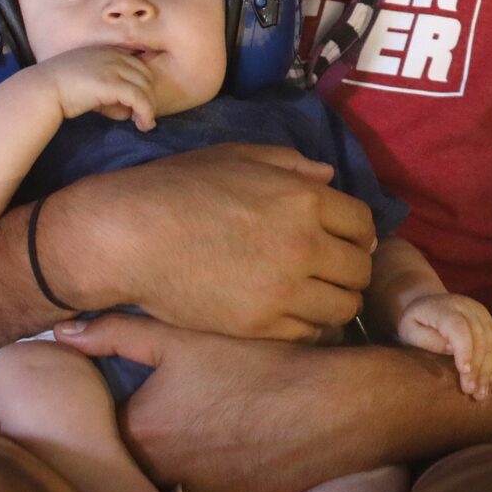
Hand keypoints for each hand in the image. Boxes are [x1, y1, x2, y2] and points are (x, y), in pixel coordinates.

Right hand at [36, 45, 164, 131]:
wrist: (42, 89)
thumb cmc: (61, 89)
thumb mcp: (90, 84)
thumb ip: (110, 94)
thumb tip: (128, 112)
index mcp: (108, 51)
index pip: (139, 65)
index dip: (143, 85)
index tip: (140, 103)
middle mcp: (114, 55)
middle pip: (146, 75)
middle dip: (149, 97)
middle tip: (145, 117)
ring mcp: (113, 67)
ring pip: (145, 87)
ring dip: (149, 108)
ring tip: (145, 125)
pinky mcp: (111, 83)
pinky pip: (139, 98)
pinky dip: (146, 112)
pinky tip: (144, 125)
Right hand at [39, 145, 377, 336]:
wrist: (129, 238)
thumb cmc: (175, 189)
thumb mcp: (235, 158)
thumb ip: (289, 164)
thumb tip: (328, 176)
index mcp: (302, 198)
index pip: (362, 223)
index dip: (357, 233)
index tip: (344, 241)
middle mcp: (304, 243)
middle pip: (360, 268)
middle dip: (350, 269)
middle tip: (331, 272)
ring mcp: (284, 289)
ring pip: (345, 307)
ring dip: (336, 301)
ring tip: (316, 298)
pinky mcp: (261, 325)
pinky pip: (312, 333)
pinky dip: (312, 327)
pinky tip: (294, 317)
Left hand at [58, 312, 379, 491]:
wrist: (330, 408)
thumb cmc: (255, 366)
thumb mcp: (182, 340)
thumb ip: (115, 334)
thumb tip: (59, 336)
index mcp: (136, 433)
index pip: (102, 430)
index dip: (120, 412)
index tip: (141, 396)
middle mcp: (155, 479)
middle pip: (132, 464)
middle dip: (144, 443)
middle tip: (178, 415)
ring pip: (165, 486)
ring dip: (174, 467)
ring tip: (207, 434)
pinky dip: (207, 484)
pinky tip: (231, 454)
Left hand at [397, 292, 491, 399]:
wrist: (427, 304)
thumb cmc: (415, 322)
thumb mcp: (409, 330)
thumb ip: (426, 339)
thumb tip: (450, 349)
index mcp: (444, 308)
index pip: (459, 327)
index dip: (464, 349)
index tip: (464, 372)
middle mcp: (466, 307)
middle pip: (479, 336)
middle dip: (477, 367)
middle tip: (471, 391)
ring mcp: (480, 312)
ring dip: (488, 368)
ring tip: (480, 392)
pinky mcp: (488, 320)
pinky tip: (489, 379)